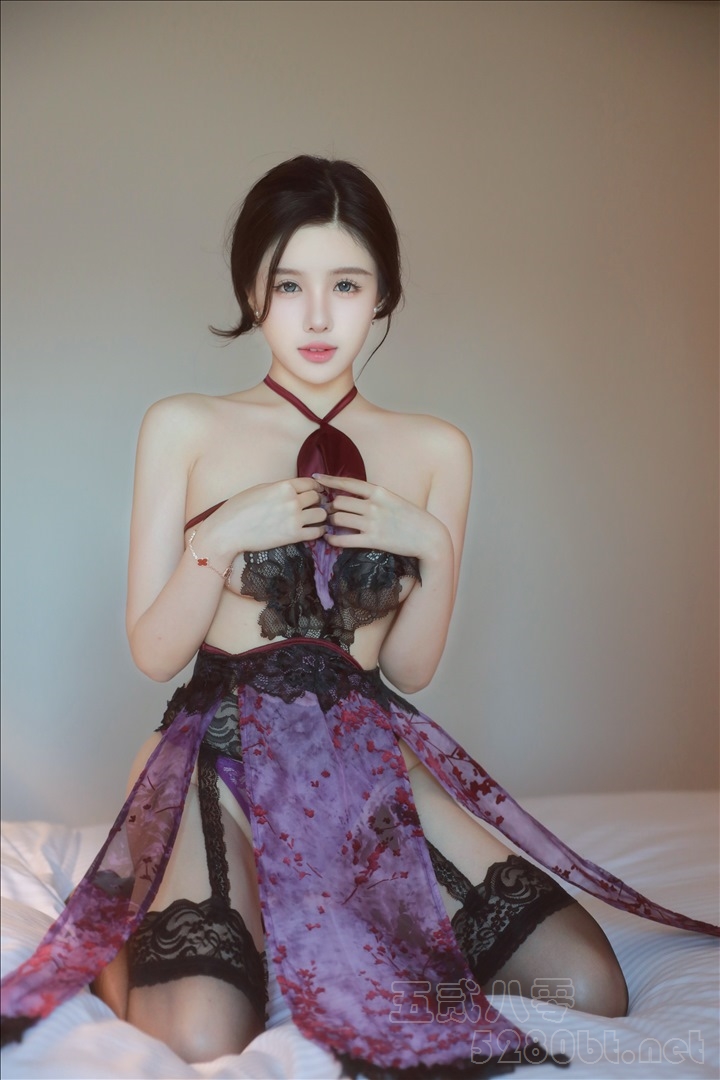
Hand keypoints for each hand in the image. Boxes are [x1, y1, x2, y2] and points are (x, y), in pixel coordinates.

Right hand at [196, 477, 326, 559]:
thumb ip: (279, 487)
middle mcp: (292, 500)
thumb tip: (293, 488)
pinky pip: (317, 532)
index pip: (311, 484)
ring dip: (319, 516)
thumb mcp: (260, 489)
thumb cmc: (238, 508)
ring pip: (321, 514)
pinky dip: (318, 531)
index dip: (316, 488)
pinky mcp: (293, 536)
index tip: (317, 492)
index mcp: (284, 486)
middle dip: (317, 501)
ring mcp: (294, 518)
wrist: (228, 531)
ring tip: (314, 519)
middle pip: (317, 498)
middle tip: (314, 506)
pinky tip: (313, 530)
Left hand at [314, 474, 447, 559]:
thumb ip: (375, 496)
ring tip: (328, 524)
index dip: (329, 480)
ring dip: (331, 522)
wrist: (428, 536)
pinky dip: (333, 538)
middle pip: (339, 501)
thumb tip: (356, 495)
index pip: (348, 482)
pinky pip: (345, 539)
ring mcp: (372, 523)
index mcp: (379, 491)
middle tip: (326, 511)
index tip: (316, 478)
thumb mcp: (394, 499)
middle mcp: (373, 505)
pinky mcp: (373, 540)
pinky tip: (329, 539)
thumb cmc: (412, 517)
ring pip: (339, 518)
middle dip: (330, 506)